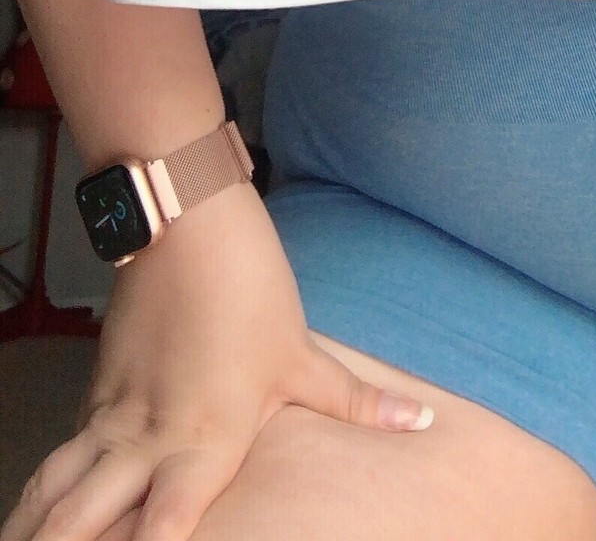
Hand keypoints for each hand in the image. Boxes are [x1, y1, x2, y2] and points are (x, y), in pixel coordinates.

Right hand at [1, 180, 433, 540]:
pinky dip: (47, 484)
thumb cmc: (247, 289)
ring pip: (58, 484)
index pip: (164, 525)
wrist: (187, 221)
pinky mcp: (98, 388)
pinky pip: (66, 449)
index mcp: (203, 441)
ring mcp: (114, 413)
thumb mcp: (303, 355)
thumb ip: (354, 403)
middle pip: (81, 517)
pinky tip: (37, 508)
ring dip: (37, 524)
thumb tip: (421, 422)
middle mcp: (149, 438)